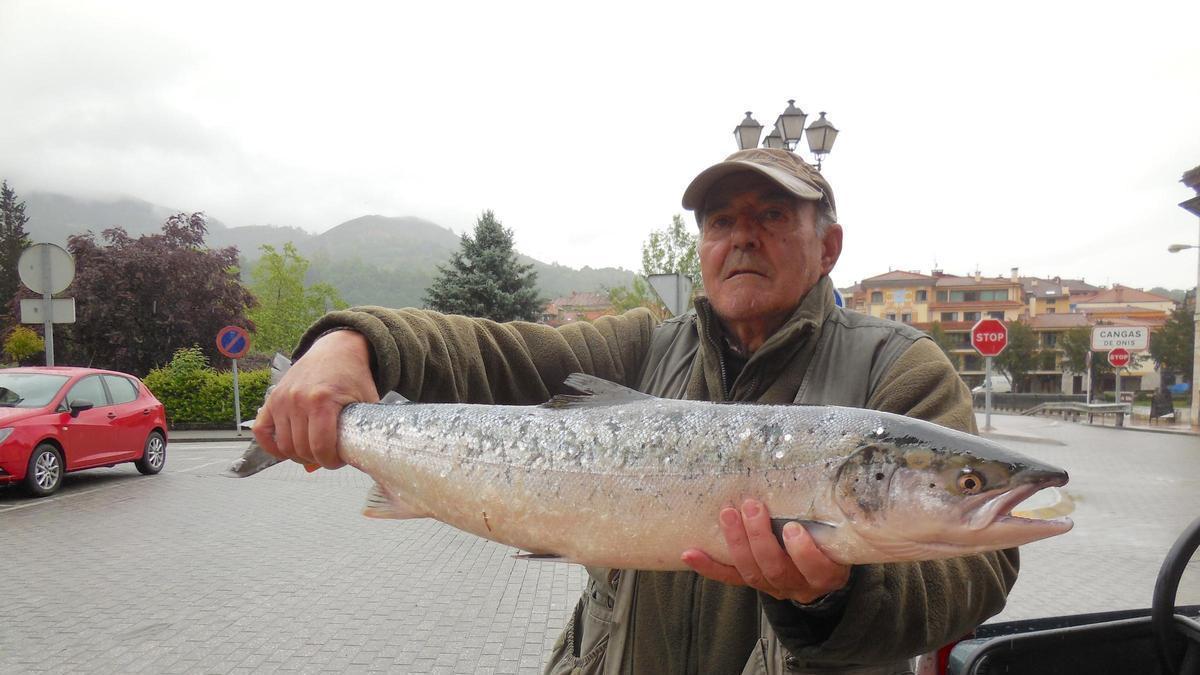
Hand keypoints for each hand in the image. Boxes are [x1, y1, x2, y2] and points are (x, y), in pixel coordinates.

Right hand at [252, 330, 379, 468]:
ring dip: (298, 455)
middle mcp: (298, 399)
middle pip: (301, 449)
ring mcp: (282, 399)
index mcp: (322, 400)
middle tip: (328, 457)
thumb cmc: (353, 376)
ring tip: (313, 452)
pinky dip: (270, 446)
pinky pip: (261, 431)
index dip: (330, 461)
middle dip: (317, 459)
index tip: (337, 461)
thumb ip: (363, 429)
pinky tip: (285, 450)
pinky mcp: (272, 399)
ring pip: (284, 445)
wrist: (336, 350)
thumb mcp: (366, 401)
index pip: (320, 446)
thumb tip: (358, 458)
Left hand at [681, 499, 850, 603]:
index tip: (792, 527)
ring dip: (736, 542)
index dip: (803, 551)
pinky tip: (690, 553)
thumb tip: (818, 470)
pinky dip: (709, 566)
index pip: (817, 568)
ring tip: (727, 514)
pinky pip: (729, 578)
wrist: (819, 572)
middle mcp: (798, 584)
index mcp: (825, 573)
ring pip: (752, 572)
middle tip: (752, 506)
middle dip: (760, 537)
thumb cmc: (829, 541)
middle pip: (776, 568)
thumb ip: (829, 514)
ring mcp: (773, 586)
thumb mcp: (837, 533)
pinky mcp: (753, 583)